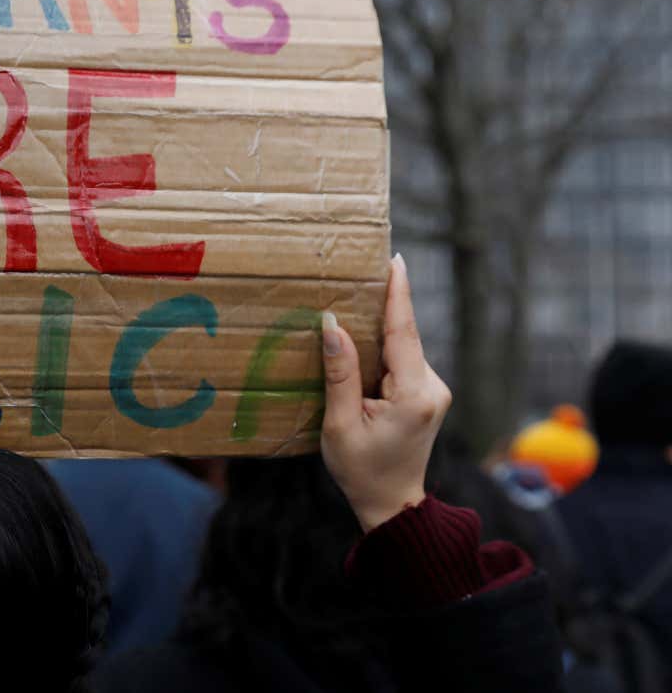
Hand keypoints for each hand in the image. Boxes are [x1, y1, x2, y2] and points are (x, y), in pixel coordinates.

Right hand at [321, 254, 450, 531]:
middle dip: (385, 305)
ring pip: (402, 348)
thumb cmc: (361, 470)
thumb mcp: (341, 424)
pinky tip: (361, 343)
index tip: (395, 262)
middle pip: (403, 336)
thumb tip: (332, 326)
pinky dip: (383, 349)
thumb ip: (339, 373)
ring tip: (354, 302)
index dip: (398, 295)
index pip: (403, 334)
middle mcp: (432, 388)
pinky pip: (402, 361)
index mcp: (414, 395)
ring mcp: (434, 391)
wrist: (392, 504)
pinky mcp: (428, 395)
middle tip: (365, 269)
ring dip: (380, 329)